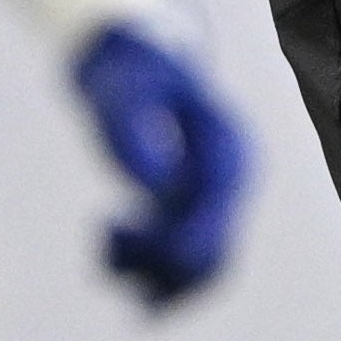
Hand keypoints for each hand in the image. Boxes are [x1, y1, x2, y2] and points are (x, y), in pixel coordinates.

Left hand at [70, 24, 248, 307]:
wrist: (141, 65)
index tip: (108, 226)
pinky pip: (186, 269)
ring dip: (147, 274)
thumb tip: (153, 183)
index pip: (213, 220)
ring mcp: (221, 199)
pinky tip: (111, 244)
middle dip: (151, 262)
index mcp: (228, 148)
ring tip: (106, 237)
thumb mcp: (123, 95)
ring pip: (200, 272)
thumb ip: (135, 131)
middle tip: (105, 229)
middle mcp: (234, 180)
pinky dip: (147, 275)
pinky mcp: (200, 213)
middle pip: (211, 258)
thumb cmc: (129, 78)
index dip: (164, 246)